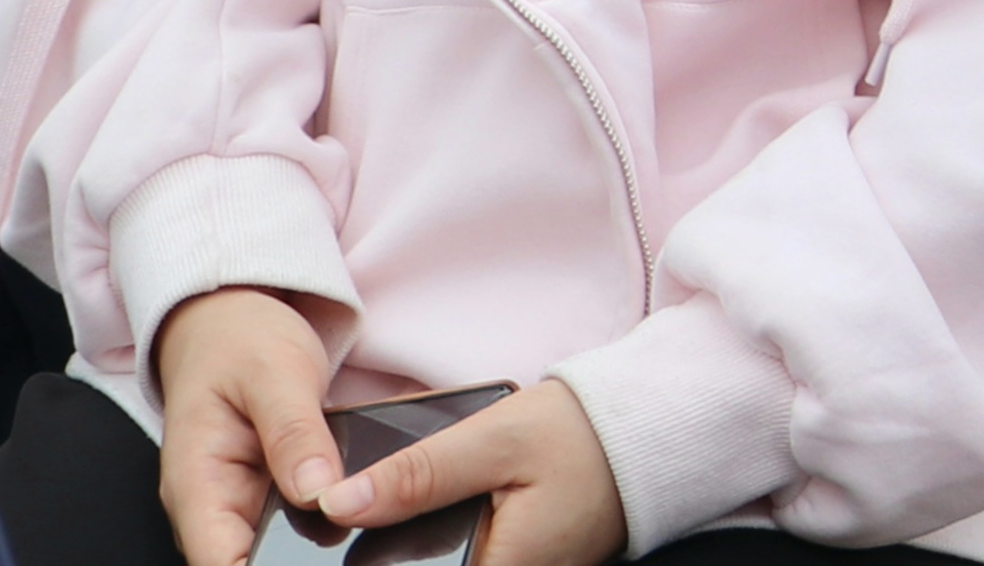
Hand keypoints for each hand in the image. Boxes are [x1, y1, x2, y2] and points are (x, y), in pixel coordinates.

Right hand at [152, 287, 345, 565]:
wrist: (228, 321)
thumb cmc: (239, 342)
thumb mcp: (276, 373)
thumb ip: (295, 434)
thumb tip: (318, 494)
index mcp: (197, 485)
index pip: (219, 564)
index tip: (313, 563)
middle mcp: (211, 506)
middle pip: (247, 564)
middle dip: (296, 558)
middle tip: (349, 523)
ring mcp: (239, 505)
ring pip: (275, 551)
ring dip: (311, 546)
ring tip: (359, 513)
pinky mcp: (267, 497)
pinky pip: (295, 526)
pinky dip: (324, 522)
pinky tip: (359, 507)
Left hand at [311, 376, 624, 565]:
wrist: (646, 431)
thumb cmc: (579, 435)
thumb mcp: (493, 441)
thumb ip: (416, 474)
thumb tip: (337, 502)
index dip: (372, 561)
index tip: (339, 536)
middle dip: (388, 547)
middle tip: (362, 503)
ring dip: (410, 543)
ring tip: (388, 505)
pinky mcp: (518, 564)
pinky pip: (461, 559)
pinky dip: (435, 541)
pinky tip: (429, 507)